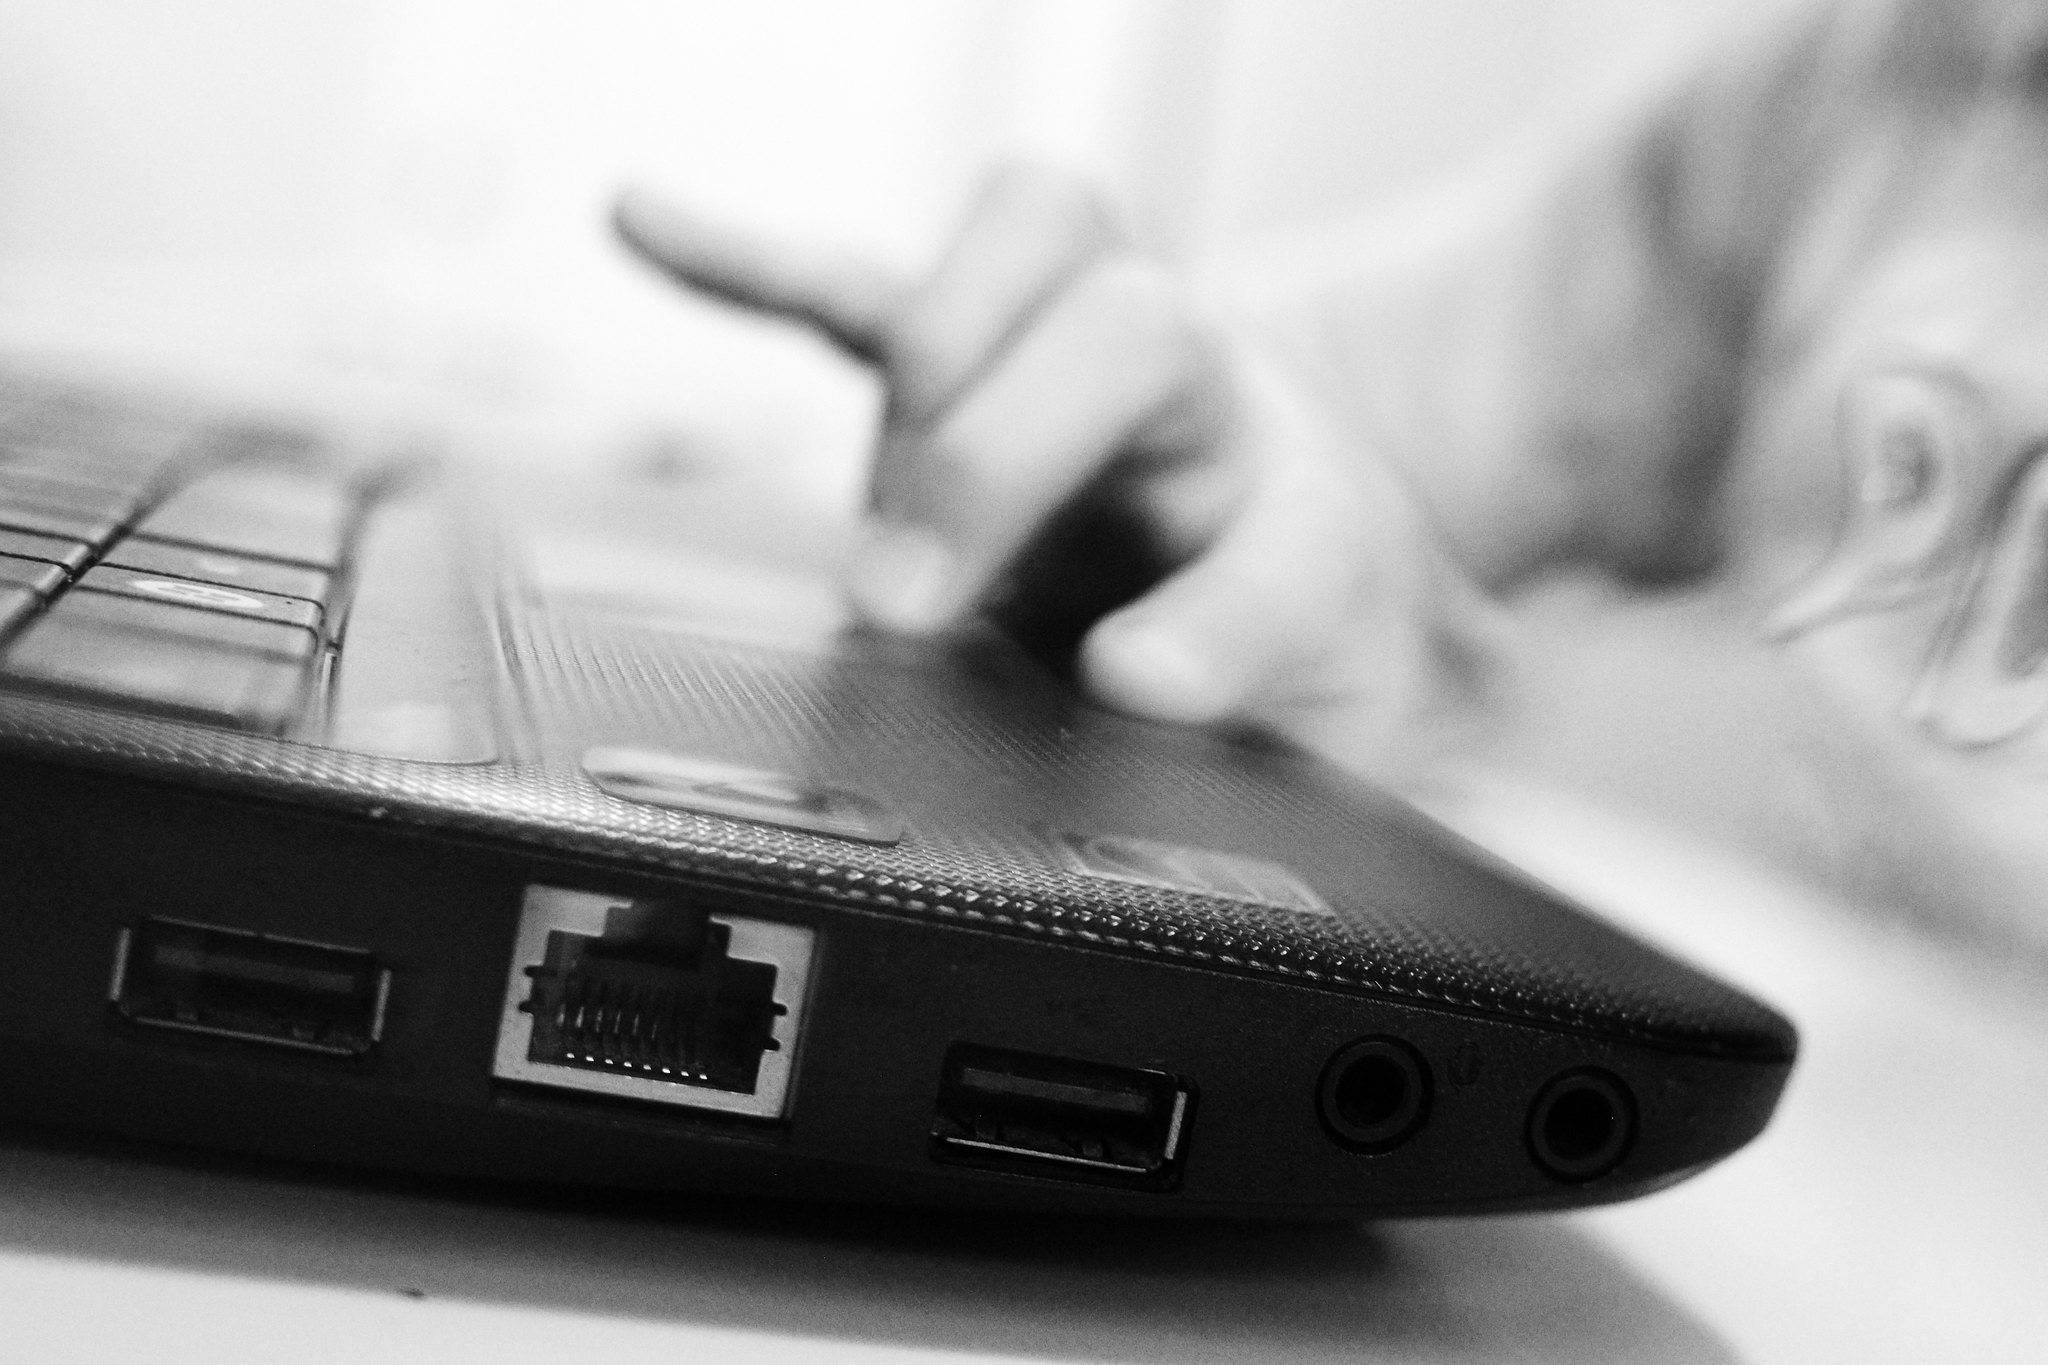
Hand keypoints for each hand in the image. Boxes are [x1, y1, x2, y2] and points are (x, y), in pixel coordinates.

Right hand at [614, 165, 1505, 771]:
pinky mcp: (951, 355)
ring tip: (876, 516)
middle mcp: (1192, 396)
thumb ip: (1242, 706)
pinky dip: (751, 262)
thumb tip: (1136, 680)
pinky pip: (856, 282)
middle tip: (912, 606)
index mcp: (1301, 512)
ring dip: (934, 358)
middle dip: (1000, 463)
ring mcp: (1066, 353)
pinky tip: (644, 224)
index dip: (1213, 620)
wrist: (1253, 534)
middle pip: (1128, 324)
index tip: (1135, 687)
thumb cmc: (1264, 622)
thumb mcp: (1283, 716)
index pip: (1282, 540)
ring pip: (1026, 244)